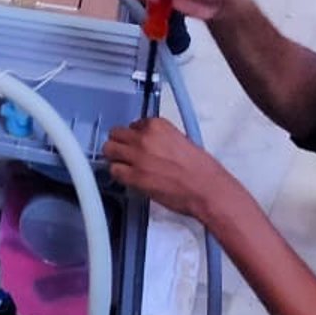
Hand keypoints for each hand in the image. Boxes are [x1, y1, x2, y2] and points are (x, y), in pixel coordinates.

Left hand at [104, 117, 232, 220]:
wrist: (206, 189)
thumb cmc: (200, 169)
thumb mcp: (180, 140)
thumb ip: (160, 138)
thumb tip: (149, 144)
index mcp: (157, 125)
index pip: (133, 125)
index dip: (135, 137)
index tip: (139, 145)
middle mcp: (144, 137)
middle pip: (116, 134)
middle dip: (120, 144)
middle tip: (126, 154)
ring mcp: (138, 156)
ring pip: (109, 150)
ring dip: (116, 158)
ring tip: (126, 166)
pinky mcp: (135, 176)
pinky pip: (114, 170)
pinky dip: (119, 174)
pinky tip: (129, 178)